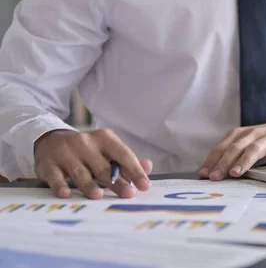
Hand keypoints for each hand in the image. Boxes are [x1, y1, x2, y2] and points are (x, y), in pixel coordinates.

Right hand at [34, 129, 152, 199]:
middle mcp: (85, 143)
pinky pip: (55, 177)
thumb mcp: (107, 149)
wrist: (51, 140)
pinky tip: (66, 194)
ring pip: (81, 173)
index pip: (123, 155)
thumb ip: (127, 161)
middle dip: (117, 182)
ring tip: (98, 196)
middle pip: (104, 167)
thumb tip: (148, 167)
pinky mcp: (49, 164)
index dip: (135, 171)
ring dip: (89, 185)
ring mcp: (66, 153)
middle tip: (128, 194)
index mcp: (104, 138)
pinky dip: (61, 186)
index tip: (144, 186)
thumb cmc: (87, 150)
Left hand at [198, 117, 265, 180]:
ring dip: (245, 160)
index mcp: (242, 134)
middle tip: (215, 177)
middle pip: (236, 147)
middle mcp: (255, 133)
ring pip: (256, 148)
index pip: (223, 147)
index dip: (212, 160)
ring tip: (236, 172)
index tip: (203, 174)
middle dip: (224, 162)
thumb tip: (213, 174)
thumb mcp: (248, 144)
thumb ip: (234, 156)